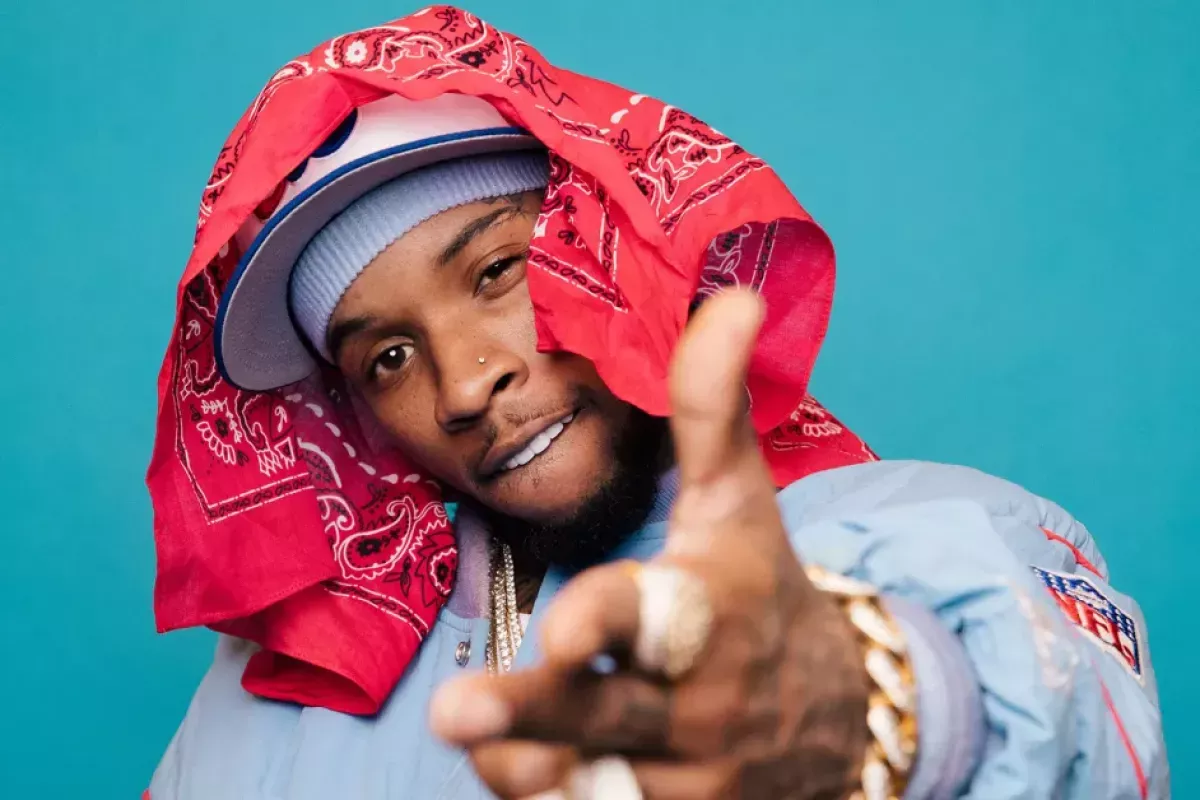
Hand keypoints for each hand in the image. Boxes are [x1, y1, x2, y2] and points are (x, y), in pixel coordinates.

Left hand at [429, 290, 870, 798]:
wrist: (843, 716)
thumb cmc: (765, 591)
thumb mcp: (742, 502)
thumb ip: (714, 407)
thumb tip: (731, 296)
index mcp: (712, 608)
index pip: (658, 616)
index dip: (608, 621)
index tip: (562, 630)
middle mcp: (699, 698)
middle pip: (606, 714)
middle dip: (532, 712)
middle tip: (455, 711)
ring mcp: (686, 774)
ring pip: (585, 786)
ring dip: (524, 765)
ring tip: (476, 738)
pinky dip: (548, 797)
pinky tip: (517, 764)